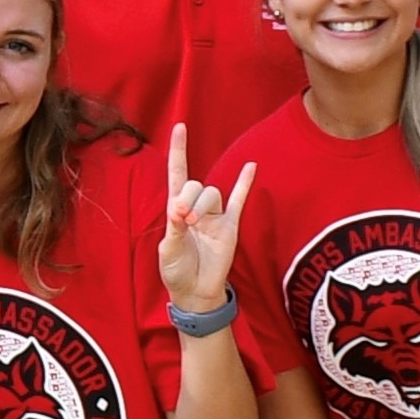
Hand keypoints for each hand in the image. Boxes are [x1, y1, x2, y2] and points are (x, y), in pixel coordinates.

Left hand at [159, 124, 253, 314]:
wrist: (196, 292)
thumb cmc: (177, 271)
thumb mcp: (168, 251)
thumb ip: (173, 229)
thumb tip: (177, 209)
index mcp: (176, 210)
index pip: (177, 173)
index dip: (178, 151)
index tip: (180, 126)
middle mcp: (196, 208)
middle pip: (196, 185)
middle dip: (188, 197)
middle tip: (182, 219)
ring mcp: (215, 216)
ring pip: (213, 193)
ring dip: (202, 204)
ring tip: (193, 223)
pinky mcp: (230, 226)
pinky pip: (240, 200)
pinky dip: (245, 183)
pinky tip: (251, 167)